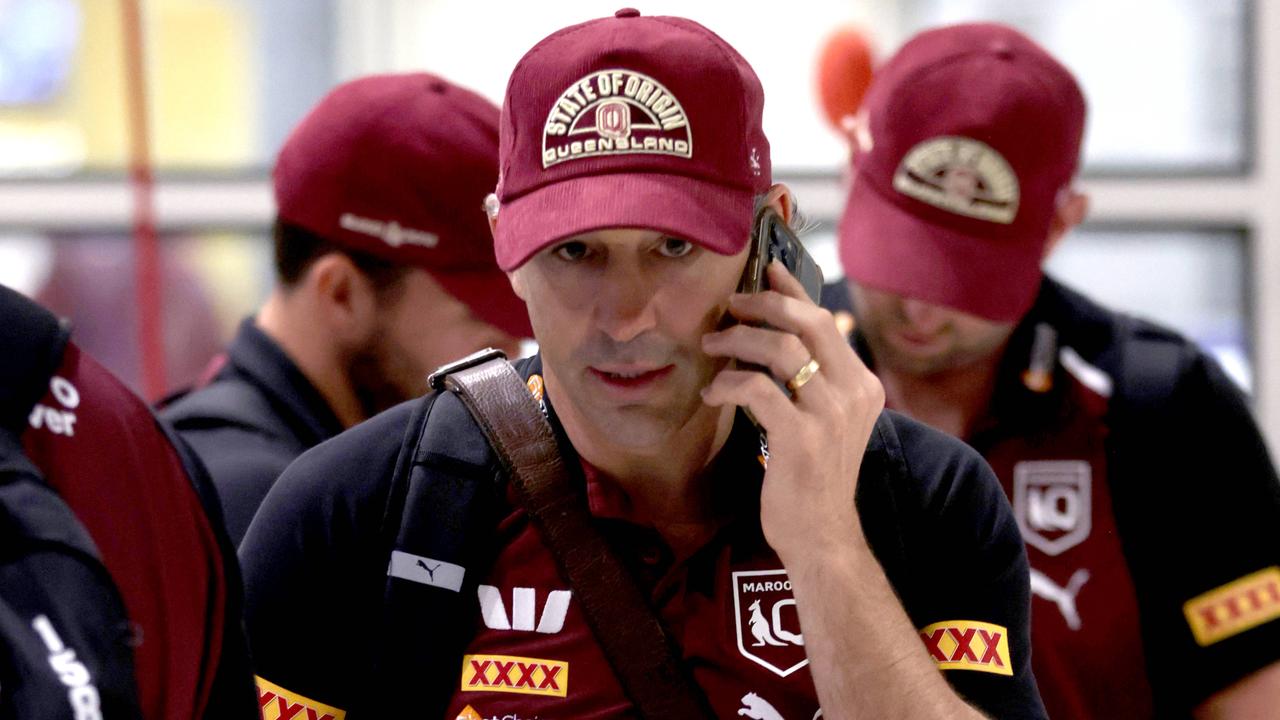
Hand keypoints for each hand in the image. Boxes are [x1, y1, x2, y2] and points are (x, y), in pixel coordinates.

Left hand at [700, 261, 884, 558]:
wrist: (823, 535)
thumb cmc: (814, 476)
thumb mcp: (827, 420)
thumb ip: (814, 380)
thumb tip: (777, 333)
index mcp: (863, 384)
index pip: (825, 321)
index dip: (792, 290)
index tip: (765, 269)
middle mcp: (854, 393)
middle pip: (806, 322)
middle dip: (762, 305)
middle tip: (730, 307)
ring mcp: (830, 415)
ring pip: (779, 349)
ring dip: (737, 340)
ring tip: (712, 346)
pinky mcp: (801, 437)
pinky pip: (756, 388)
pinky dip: (728, 383)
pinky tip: (713, 391)